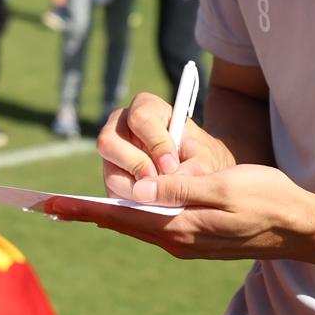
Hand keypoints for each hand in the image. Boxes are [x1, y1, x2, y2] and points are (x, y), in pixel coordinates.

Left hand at [46, 163, 314, 261]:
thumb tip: (138, 189)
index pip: (120, 216)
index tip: (51, 205)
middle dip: (86, 213)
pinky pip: (155, 226)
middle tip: (49, 206)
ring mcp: (187, 243)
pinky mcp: (197, 239)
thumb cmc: (267, 200)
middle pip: (122, 223)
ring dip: (107, 214)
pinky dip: (132, 216)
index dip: (83, 209)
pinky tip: (122, 208)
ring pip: (137, 225)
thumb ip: (180, 188)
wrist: (301, 228)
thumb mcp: (223, 187)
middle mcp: (177, 240)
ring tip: (75, 207)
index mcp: (179, 228)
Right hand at [97, 92, 234, 199]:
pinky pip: (113, 194)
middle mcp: (122, 128)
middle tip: (159, 180)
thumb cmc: (203, 160)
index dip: (154, 142)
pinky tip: (155, 203)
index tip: (172, 164)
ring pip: (110, 171)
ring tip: (161, 196)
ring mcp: (114, 156)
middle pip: (108, 140)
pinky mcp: (114, 180)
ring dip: (135, 188)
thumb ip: (192, 168)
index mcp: (148, 110)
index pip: (139, 117)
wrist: (202, 179)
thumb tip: (168, 180)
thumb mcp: (206, 161)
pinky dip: (134, 203)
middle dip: (135, 165)